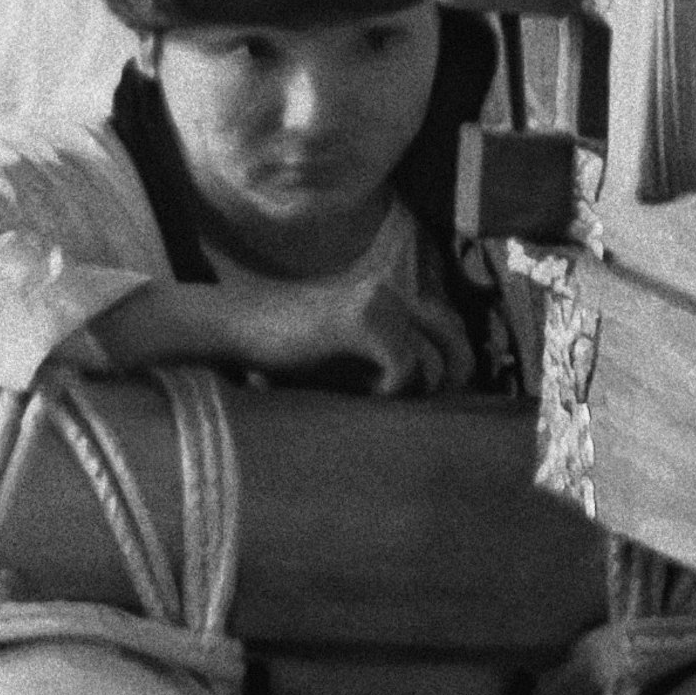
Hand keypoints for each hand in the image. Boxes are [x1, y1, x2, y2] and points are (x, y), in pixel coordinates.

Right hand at [237, 277, 475, 396]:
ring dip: (411, 388)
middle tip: (429, 402)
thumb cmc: (292, 356)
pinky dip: (389, 389)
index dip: (455, 360)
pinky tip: (362, 393)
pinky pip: (402, 365)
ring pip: (427, 357)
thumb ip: (392, 367)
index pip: (448, 324)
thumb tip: (439, 395)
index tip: (439, 393)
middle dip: (451, 374)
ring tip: (378, 396)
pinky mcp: (361, 318)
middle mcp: (390, 291)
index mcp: (390, 297)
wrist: (241, 331)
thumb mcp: (353, 361)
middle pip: (453, 334)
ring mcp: (377, 301)